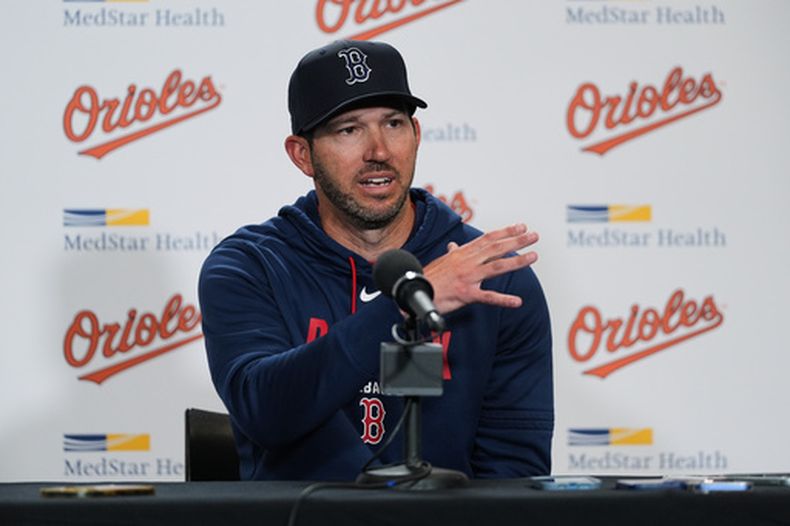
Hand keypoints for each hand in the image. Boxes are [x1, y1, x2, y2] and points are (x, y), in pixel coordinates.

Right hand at [423, 224, 538, 313]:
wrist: (412, 292)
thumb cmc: (427, 278)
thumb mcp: (441, 262)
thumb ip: (452, 254)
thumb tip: (454, 246)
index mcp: (462, 254)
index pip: (487, 239)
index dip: (505, 232)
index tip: (520, 226)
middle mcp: (467, 262)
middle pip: (496, 248)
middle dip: (517, 241)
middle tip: (533, 235)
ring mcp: (467, 277)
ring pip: (496, 266)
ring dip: (517, 261)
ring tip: (533, 256)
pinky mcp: (465, 295)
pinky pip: (487, 297)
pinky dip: (503, 300)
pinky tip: (517, 301)